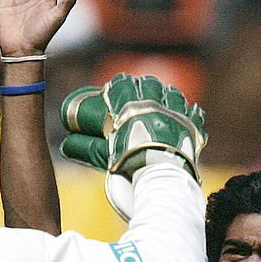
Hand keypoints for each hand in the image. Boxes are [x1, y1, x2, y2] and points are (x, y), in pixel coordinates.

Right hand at [59, 74, 207, 219]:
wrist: (161, 176)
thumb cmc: (131, 165)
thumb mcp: (107, 155)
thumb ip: (87, 148)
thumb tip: (66, 146)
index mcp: (131, 105)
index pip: (121, 85)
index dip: (118, 86)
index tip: (113, 90)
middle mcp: (155, 103)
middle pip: (149, 85)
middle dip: (143, 87)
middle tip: (140, 93)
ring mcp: (177, 112)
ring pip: (173, 94)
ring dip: (166, 96)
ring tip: (163, 102)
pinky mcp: (193, 125)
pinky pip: (194, 112)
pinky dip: (189, 113)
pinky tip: (187, 115)